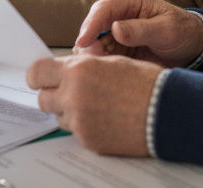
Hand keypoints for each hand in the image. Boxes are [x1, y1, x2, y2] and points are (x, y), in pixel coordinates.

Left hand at [27, 54, 161, 155]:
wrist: (167, 111)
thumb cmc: (145, 82)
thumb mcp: (112, 61)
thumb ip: (84, 65)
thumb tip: (66, 68)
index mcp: (77, 70)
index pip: (36, 73)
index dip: (38, 77)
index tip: (42, 79)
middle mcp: (73, 96)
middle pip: (42, 99)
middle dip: (54, 96)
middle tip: (71, 94)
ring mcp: (79, 121)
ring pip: (58, 117)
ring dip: (69, 112)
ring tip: (95, 106)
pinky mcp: (88, 141)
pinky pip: (75, 133)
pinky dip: (85, 127)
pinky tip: (105, 120)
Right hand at [73, 0, 202, 66]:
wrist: (192, 46)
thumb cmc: (182, 32)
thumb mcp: (166, 30)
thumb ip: (141, 30)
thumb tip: (115, 29)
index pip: (103, 9)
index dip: (90, 25)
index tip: (82, 42)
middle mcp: (119, 11)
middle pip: (94, 25)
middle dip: (89, 43)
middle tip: (90, 62)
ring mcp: (117, 28)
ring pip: (95, 42)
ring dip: (94, 55)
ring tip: (98, 69)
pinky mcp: (117, 45)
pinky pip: (103, 54)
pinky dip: (102, 63)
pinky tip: (105, 72)